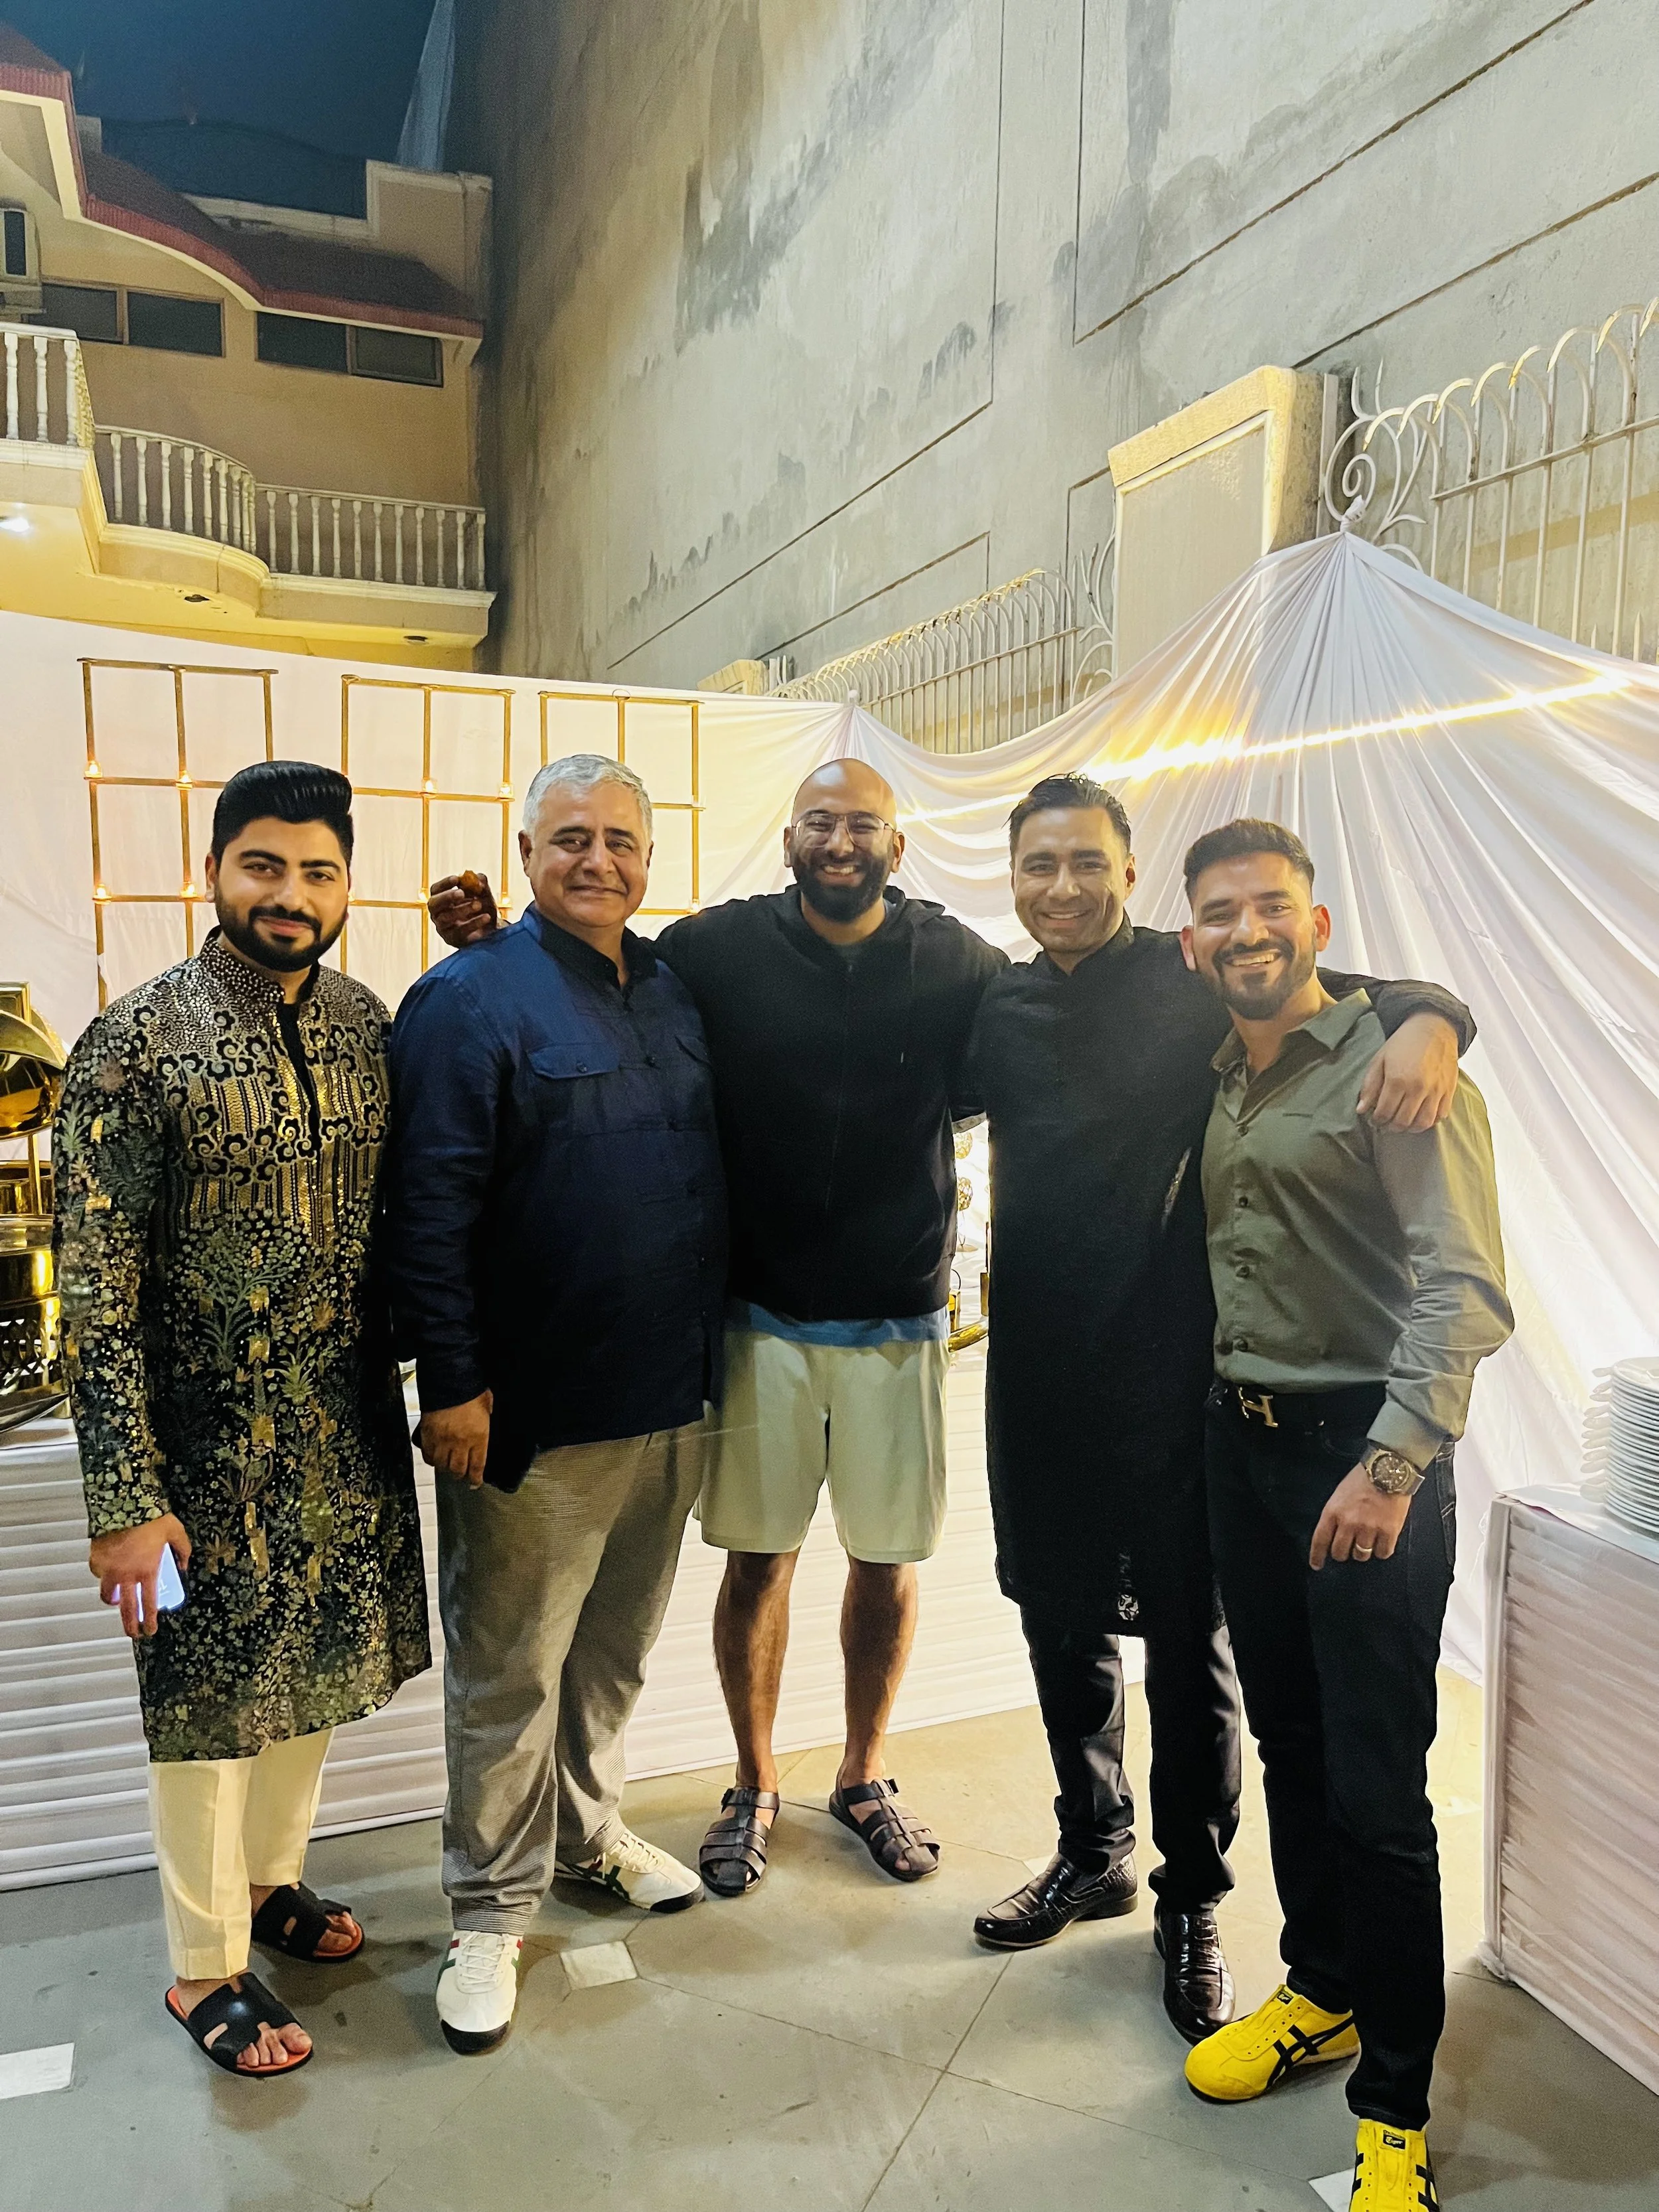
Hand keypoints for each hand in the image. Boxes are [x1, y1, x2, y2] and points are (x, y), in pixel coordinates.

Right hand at [89, 1512, 191, 1638]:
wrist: (125, 1503)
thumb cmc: (152, 1517)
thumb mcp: (176, 1532)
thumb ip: (183, 1550)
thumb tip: (184, 1565)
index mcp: (148, 1570)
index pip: (149, 1602)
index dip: (149, 1619)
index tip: (150, 1630)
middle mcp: (127, 1575)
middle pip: (127, 1609)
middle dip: (130, 1625)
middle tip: (133, 1633)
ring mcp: (109, 1569)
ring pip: (108, 1595)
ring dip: (113, 1601)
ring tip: (117, 1601)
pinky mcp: (96, 1560)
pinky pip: (99, 1574)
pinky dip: (103, 1575)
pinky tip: (109, 1570)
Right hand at [419, 1391, 492, 1485]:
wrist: (448, 1379)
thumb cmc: (470, 1389)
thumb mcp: (487, 1406)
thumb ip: (486, 1421)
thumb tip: (484, 1426)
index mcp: (478, 1437)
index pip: (476, 1466)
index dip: (475, 1479)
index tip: (475, 1483)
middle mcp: (459, 1442)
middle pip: (457, 1470)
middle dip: (460, 1475)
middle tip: (461, 1474)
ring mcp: (441, 1440)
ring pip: (441, 1465)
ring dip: (445, 1469)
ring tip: (448, 1466)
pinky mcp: (427, 1435)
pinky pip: (427, 1455)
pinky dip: (432, 1459)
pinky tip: (435, 1457)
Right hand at [428, 871, 498, 948]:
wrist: (493, 930)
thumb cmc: (483, 909)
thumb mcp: (484, 895)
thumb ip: (482, 885)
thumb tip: (479, 877)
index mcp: (441, 899)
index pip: (436, 890)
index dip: (444, 884)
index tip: (456, 879)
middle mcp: (437, 913)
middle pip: (433, 904)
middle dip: (447, 897)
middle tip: (461, 893)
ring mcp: (443, 928)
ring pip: (445, 918)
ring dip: (462, 909)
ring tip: (479, 904)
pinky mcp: (453, 940)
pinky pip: (460, 931)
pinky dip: (474, 923)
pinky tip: (486, 917)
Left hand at [1310, 1467, 1411, 1569]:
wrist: (1388, 1469)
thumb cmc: (1362, 1478)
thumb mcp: (1339, 1494)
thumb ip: (1336, 1514)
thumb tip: (1334, 1534)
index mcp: (1333, 1511)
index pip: (1320, 1540)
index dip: (1317, 1556)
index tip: (1317, 1565)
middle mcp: (1349, 1523)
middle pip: (1340, 1553)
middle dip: (1342, 1553)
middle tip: (1348, 1548)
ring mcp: (1369, 1529)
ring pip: (1361, 1556)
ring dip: (1362, 1552)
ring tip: (1367, 1541)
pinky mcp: (1389, 1532)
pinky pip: (1382, 1553)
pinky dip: (1381, 1550)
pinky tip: (1382, 1542)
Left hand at [1357, 1012, 1458, 1131]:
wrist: (1433, 1027)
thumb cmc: (1403, 1043)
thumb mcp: (1379, 1060)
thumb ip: (1370, 1086)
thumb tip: (1361, 1110)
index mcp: (1398, 1080)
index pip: (1385, 1113)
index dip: (1377, 1120)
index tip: (1375, 1119)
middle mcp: (1418, 1088)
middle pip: (1403, 1122)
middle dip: (1391, 1127)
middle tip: (1387, 1123)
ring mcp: (1436, 1090)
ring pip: (1423, 1123)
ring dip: (1410, 1128)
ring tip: (1403, 1122)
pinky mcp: (1449, 1090)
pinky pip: (1440, 1115)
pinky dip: (1429, 1121)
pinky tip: (1420, 1115)